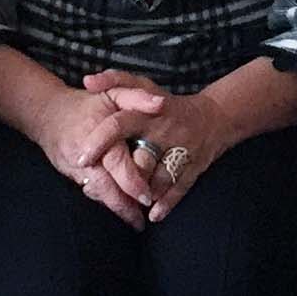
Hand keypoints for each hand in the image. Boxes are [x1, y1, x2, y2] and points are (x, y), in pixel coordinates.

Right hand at [24, 81, 155, 228]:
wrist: (47, 113)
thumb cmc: (88, 103)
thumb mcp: (113, 93)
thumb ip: (137, 97)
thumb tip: (160, 104)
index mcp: (99, 135)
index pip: (117, 164)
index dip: (132, 183)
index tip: (147, 197)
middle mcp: (85, 156)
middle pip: (106, 188)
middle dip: (124, 207)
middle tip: (141, 222)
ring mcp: (74, 168)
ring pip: (97, 194)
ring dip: (115, 208)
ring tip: (134, 220)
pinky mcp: (70, 175)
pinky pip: (90, 191)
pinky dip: (104, 200)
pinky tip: (118, 208)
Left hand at [82, 71, 242, 222]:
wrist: (214, 117)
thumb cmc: (168, 104)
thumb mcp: (143, 85)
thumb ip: (114, 80)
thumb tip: (87, 80)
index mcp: (148, 112)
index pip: (119, 124)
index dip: (100, 142)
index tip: (82, 159)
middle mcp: (165, 132)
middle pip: (140, 159)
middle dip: (123, 177)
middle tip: (102, 190)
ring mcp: (181, 151)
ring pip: (159, 178)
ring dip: (143, 193)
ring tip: (126, 205)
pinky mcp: (194, 167)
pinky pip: (180, 187)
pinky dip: (167, 203)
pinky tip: (153, 215)